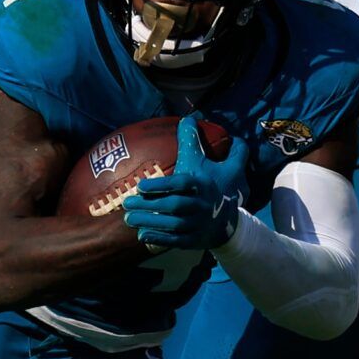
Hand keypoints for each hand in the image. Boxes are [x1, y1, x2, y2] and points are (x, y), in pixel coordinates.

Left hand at [121, 114, 249, 249]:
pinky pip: (175, 241)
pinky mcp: (195, 239)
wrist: (231, 218)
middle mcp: (202, 204)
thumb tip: (189, 117)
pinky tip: (142, 236)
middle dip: (150, 206)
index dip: (161, 186)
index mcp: (204, 183)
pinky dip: (159, 239)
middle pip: (175, 206)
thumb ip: (198, 141)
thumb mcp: (213, 161)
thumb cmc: (216, 184)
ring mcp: (199, 224)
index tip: (141, 186)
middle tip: (127, 202)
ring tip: (128, 218)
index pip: (181, 184)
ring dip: (149, 222)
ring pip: (173, 225)